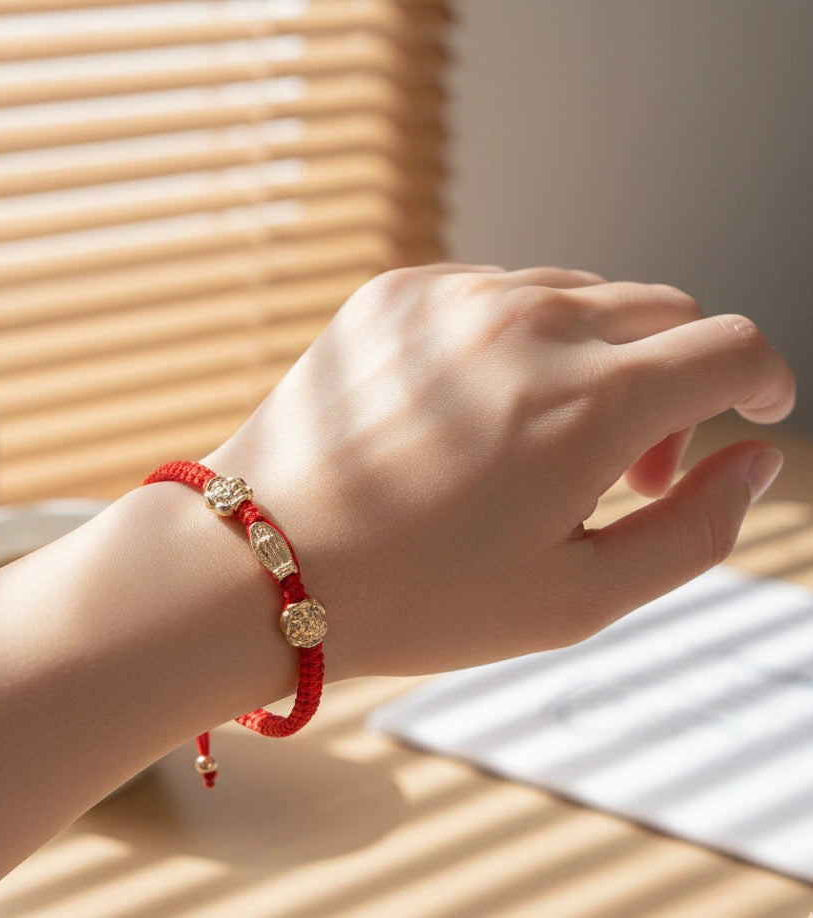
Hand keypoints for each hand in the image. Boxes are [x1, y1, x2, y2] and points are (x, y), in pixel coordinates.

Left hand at [207, 264, 794, 679]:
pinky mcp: (398, 294)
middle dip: (674, 382)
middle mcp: (532, 323)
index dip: (758, 380)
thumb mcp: (580, 597)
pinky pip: (497, 293)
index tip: (752, 409)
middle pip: (661, 312)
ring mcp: (458, 296)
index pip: (730, 345)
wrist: (265, 562)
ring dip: (593, 358)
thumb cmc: (419, 597)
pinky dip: (515, 340)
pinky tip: (472, 411)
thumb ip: (698, 531)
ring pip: (580, 297)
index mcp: (592, 401)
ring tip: (542, 444)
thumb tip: (756, 462)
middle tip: (631, 465)